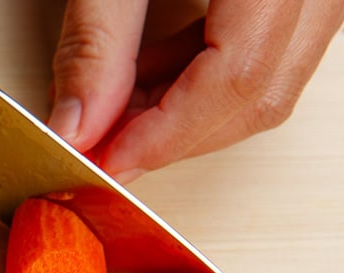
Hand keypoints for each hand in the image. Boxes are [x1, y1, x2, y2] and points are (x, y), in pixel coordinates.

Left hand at [48, 0, 343, 182]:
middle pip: (257, 94)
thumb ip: (96, 42)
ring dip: (183, 111)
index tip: (99, 160)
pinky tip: (144, 75)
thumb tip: (75, 128)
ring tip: (110, 109)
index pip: (234, 81)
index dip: (160, 135)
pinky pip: (268, 50)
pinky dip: (202, 76)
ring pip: (267, 81)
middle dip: (169, 134)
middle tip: (97, 143)